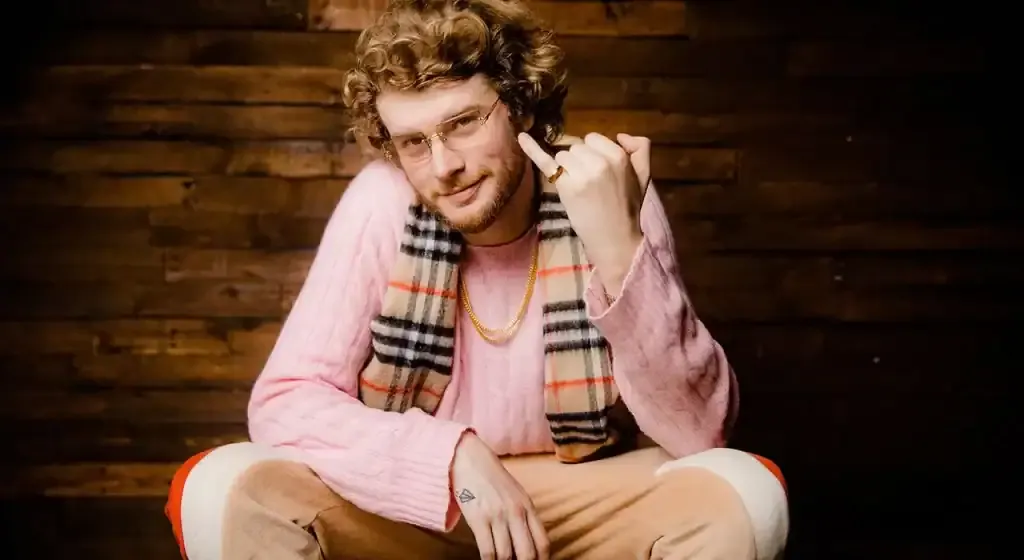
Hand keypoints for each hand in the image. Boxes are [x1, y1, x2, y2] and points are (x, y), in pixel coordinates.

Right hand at [451, 432, 549, 559]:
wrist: (469, 458)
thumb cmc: (491, 478)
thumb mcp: (515, 494)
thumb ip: (524, 516)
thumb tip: (528, 542)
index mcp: (528, 507)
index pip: (543, 543)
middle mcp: (516, 513)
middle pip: (527, 554)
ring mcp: (498, 516)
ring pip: (506, 555)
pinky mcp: (479, 518)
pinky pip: (488, 550)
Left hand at [518, 132, 650, 295]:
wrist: (615, 238)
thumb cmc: (628, 207)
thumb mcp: (644, 175)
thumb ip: (641, 148)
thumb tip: (619, 134)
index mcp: (619, 156)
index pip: (593, 139)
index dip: (593, 153)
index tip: (599, 172)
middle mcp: (599, 161)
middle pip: (576, 147)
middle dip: (580, 162)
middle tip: (591, 185)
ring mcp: (580, 174)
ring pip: (563, 156)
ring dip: (567, 170)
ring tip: (580, 190)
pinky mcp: (565, 187)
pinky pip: (546, 161)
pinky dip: (532, 148)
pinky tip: (521, 138)